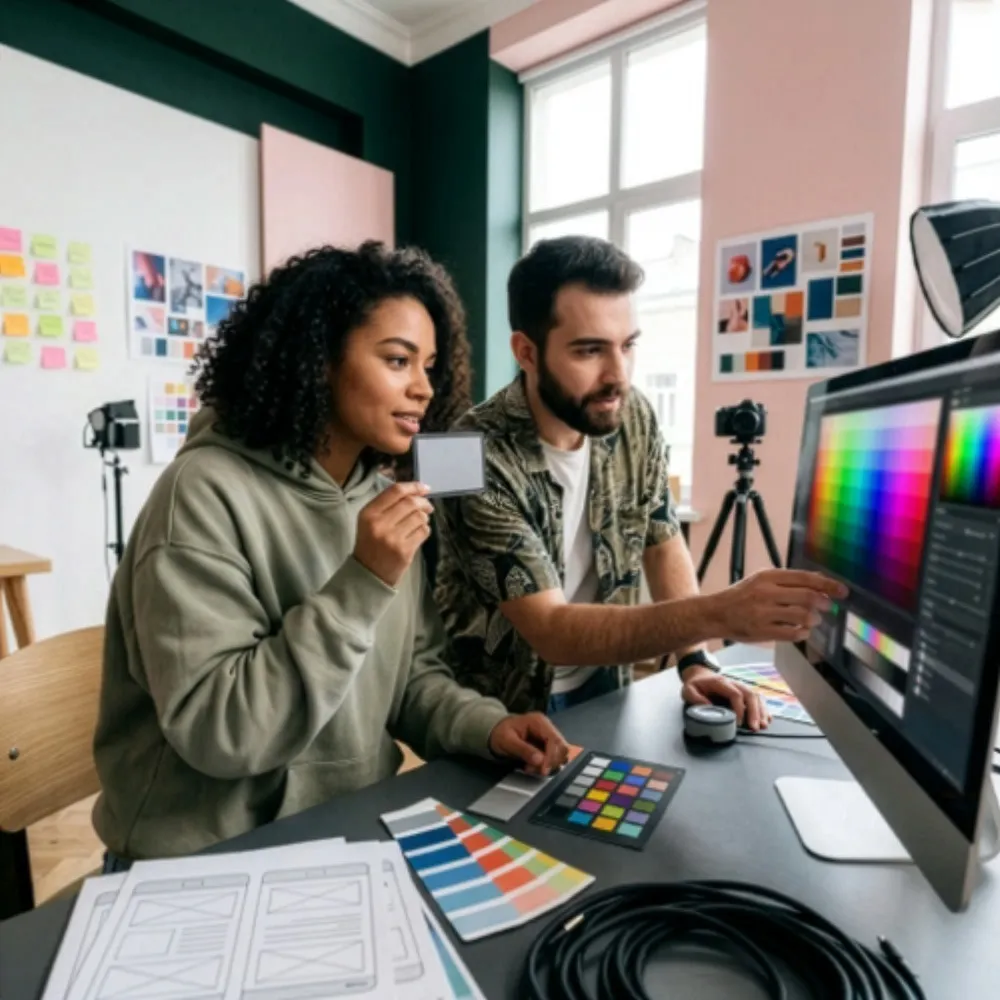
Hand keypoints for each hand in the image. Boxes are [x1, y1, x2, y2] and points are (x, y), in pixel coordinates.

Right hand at [354, 482, 433, 586]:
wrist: (368, 573)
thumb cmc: (371, 543)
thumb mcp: (370, 521)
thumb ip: (388, 505)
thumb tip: (416, 492)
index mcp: (369, 513)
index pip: (395, 491)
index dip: (414, 487)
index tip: (425, 488)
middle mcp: (380, 524)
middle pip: (410, 503)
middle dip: (423, 502)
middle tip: (428, 506)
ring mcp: (393, 538)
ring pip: (419, 517)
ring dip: (424, 518)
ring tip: (420, 522)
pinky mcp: (404, 551)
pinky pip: (423, 532)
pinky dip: (425, 530)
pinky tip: (418, 533)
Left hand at [488, 712, 568, 775]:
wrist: (497, 732)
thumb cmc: (500, 733)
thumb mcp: (508, 741)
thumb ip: (524, 750)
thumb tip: (540, 760)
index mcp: (538, 721)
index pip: (554, 739)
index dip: (551, 756)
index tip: (543, 770)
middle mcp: (547, 727)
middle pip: (561, 747)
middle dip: (550, 762)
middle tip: (533, 770)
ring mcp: (548, 736)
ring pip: (560, 753)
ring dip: (549, 765)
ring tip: (531, 767)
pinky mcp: (548, 745)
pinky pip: (554, 757)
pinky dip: (546, 765)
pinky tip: (534, 766)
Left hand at [681, 666, 770, 730]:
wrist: (700, 675)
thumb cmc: (695, 684)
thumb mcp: (688, 690)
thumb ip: (696, 699)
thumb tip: (709, 709)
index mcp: (721, 682)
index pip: (735, 694)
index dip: (739, 709)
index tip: (738, 723)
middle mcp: (734, 683)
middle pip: (750, 695)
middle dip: (754, 712)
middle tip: (755, 728)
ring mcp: (741, 688)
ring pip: (756, 697)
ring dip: (762, 711)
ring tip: (763, 726)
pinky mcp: (744, 693)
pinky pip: (757, 699)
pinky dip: (763, 709)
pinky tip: (768, 719)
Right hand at [707, 569, 847, 643]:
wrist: (715, 613)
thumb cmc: (742, 596)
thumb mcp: (762, 581)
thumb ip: (789, 581)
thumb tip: (820, 580)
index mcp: (767, 577)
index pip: (804, 578)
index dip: (827, 585)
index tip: (842, 591)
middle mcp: (766, 592)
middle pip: (808, 597)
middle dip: (824, 603)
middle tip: (827, 607)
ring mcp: (763, 612)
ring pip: (803, 616)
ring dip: (814, 620)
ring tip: (812, 620)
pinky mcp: (762, 631)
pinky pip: (793, 633)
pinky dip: (802, 633)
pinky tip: (801, 631)